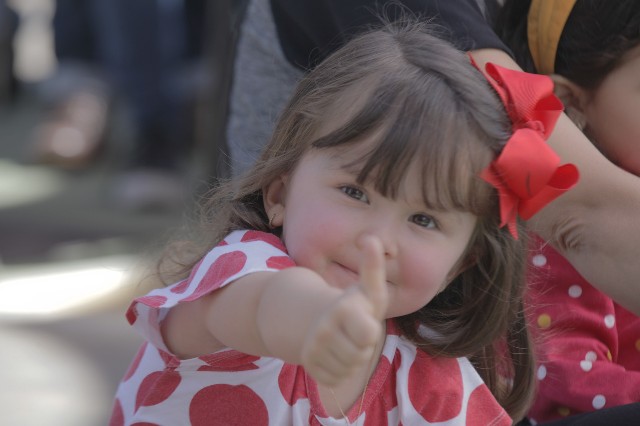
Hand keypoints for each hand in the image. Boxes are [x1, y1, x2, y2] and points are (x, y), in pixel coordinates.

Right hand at [300, 235, 388, 386]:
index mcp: (342, 309)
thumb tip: (372, 238)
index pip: (369, 335)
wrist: (316, 319)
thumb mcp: (368, 288)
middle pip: (361, 356)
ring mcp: (314, 350)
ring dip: (353, 359)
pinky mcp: (310, 367)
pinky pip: (338, 379)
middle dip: (363, 347)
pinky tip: (335, 355)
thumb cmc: (354, 304)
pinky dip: (340, 371)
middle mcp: (324, 330)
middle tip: (355, 332)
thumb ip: (372, 266)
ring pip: (350, 369)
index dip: (371, 330)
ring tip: (346, 342)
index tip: (363, 318)